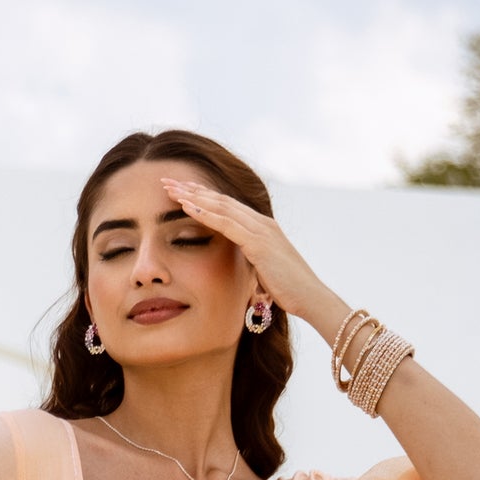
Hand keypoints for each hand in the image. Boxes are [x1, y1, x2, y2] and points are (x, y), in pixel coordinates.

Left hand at [169, 178, 343, 337]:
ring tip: (170, 190)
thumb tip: (241, 268)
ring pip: (221, 206)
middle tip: (167, 181)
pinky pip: (227, 224)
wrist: (312, 297)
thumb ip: (252, 262)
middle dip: (193, 189)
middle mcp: (262, 222)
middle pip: (221, 199)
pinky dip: (205, 214)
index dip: (203, 196)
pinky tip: (186, 208)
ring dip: (193, 197)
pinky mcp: (259, 243)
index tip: (180, 191)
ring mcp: (261, 230)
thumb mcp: (265, 271)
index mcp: (263, 227)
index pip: (228, 206)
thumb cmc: (290, 290)